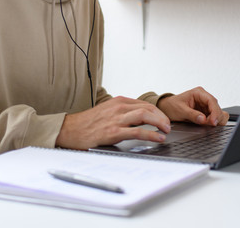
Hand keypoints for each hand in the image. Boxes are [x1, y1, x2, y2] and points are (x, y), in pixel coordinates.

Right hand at [55, 96, 170, 149]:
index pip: (145, 104)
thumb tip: (139, 120)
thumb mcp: (107, 111)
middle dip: (162, 117)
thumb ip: (122, 113)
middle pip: (148, 108)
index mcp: (119, 101)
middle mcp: (119, 107)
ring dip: (160, 123)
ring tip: (166, 131)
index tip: (163, 120)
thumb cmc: (88, 123)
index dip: (158, 112)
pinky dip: (151, 135)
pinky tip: (158, 138)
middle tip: (168, 126)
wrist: (71, 130)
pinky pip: (138, 132)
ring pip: (145, 116)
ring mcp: (117, 119)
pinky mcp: (114, 132)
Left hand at [157, 87, 228, 125]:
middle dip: (215, 117)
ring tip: (206, 125)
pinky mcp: (206, 112)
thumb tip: (204, 119)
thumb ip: (192, 115)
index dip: (215, 112)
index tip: (213, 122)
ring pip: (218, 113)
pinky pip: (214, 117)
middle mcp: (204, 97)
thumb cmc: (172, 106)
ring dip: (215, 120)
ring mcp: (206, 105)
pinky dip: (213, 122)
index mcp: (199, 93)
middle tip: (208, 125)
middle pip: (217, 108)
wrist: (167, 108)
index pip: (212, 101)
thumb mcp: (180, 110)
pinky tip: (206, 124)